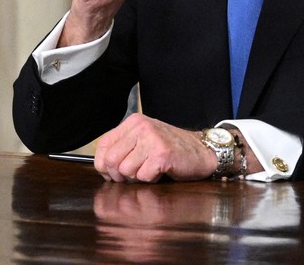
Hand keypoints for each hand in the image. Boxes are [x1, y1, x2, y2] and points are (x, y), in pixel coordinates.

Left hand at [93, 113, 217, 182]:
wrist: (202, 151)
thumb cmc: (170, 150)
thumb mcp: (143, 141)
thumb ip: (123, 149)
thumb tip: (102, 168)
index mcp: (133, 122)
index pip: (102, 147)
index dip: (104, 166)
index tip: (114, 173)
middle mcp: (140, 127)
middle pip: (111, 161)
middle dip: (120, 175)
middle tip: (136, 174)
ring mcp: (152, 139)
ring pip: (126, 171)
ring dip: (138, 177)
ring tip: (152, 168)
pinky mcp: (162, 154)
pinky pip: (143, 177)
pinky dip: (152, 179)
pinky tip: (162, 170)